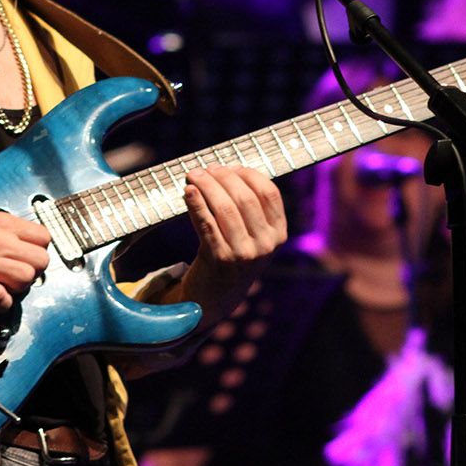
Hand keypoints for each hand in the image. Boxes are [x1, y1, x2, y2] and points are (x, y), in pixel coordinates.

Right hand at [0, 187, 50, 312]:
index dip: (39, 248)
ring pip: (26, 280)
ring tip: (7, 286)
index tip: (31, 254)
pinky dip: (2, 304)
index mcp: (0, 223)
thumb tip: (11, 230)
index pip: (42, 237)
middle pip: (40, 261)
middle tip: (21, 272)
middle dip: (34, 269)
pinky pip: (2, 300)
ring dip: (19, 287)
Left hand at [174, 167, 285, 326]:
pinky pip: (206, 224)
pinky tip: (188, 191)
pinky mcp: (219, 260)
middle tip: (204, 169)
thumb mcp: (253, 237)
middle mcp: (265, 245)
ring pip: (224, 207)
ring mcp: (243, 254)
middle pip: (244, 197)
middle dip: (222, 176)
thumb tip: (226, 169)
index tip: (228, 166)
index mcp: (278, 234)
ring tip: (193, 176)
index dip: (247, 174)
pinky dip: (196, 204)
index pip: (268, 192)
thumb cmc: (231, 257)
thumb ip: (249, 209)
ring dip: (206, 186)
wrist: (214, 298)